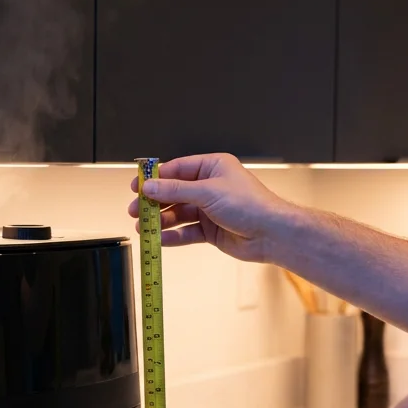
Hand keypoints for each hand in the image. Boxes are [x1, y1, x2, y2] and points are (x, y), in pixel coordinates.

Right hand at [127, 153, 294, 263]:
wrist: (271, 233)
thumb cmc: (250, 205)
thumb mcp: (207, 192)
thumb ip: (176, 190)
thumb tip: (150, 187)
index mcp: (212, 167)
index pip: (177, 170)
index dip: (156, 178)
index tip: (137, 186)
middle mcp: (210, 187)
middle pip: (174, 193)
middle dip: (154, 203)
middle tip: (135, 210)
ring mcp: (210, 209)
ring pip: (178, 214)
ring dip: (161, 221)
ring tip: (144, 228)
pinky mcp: (211, 230)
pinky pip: (186, 232)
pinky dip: (173, 236)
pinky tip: (160, 240)